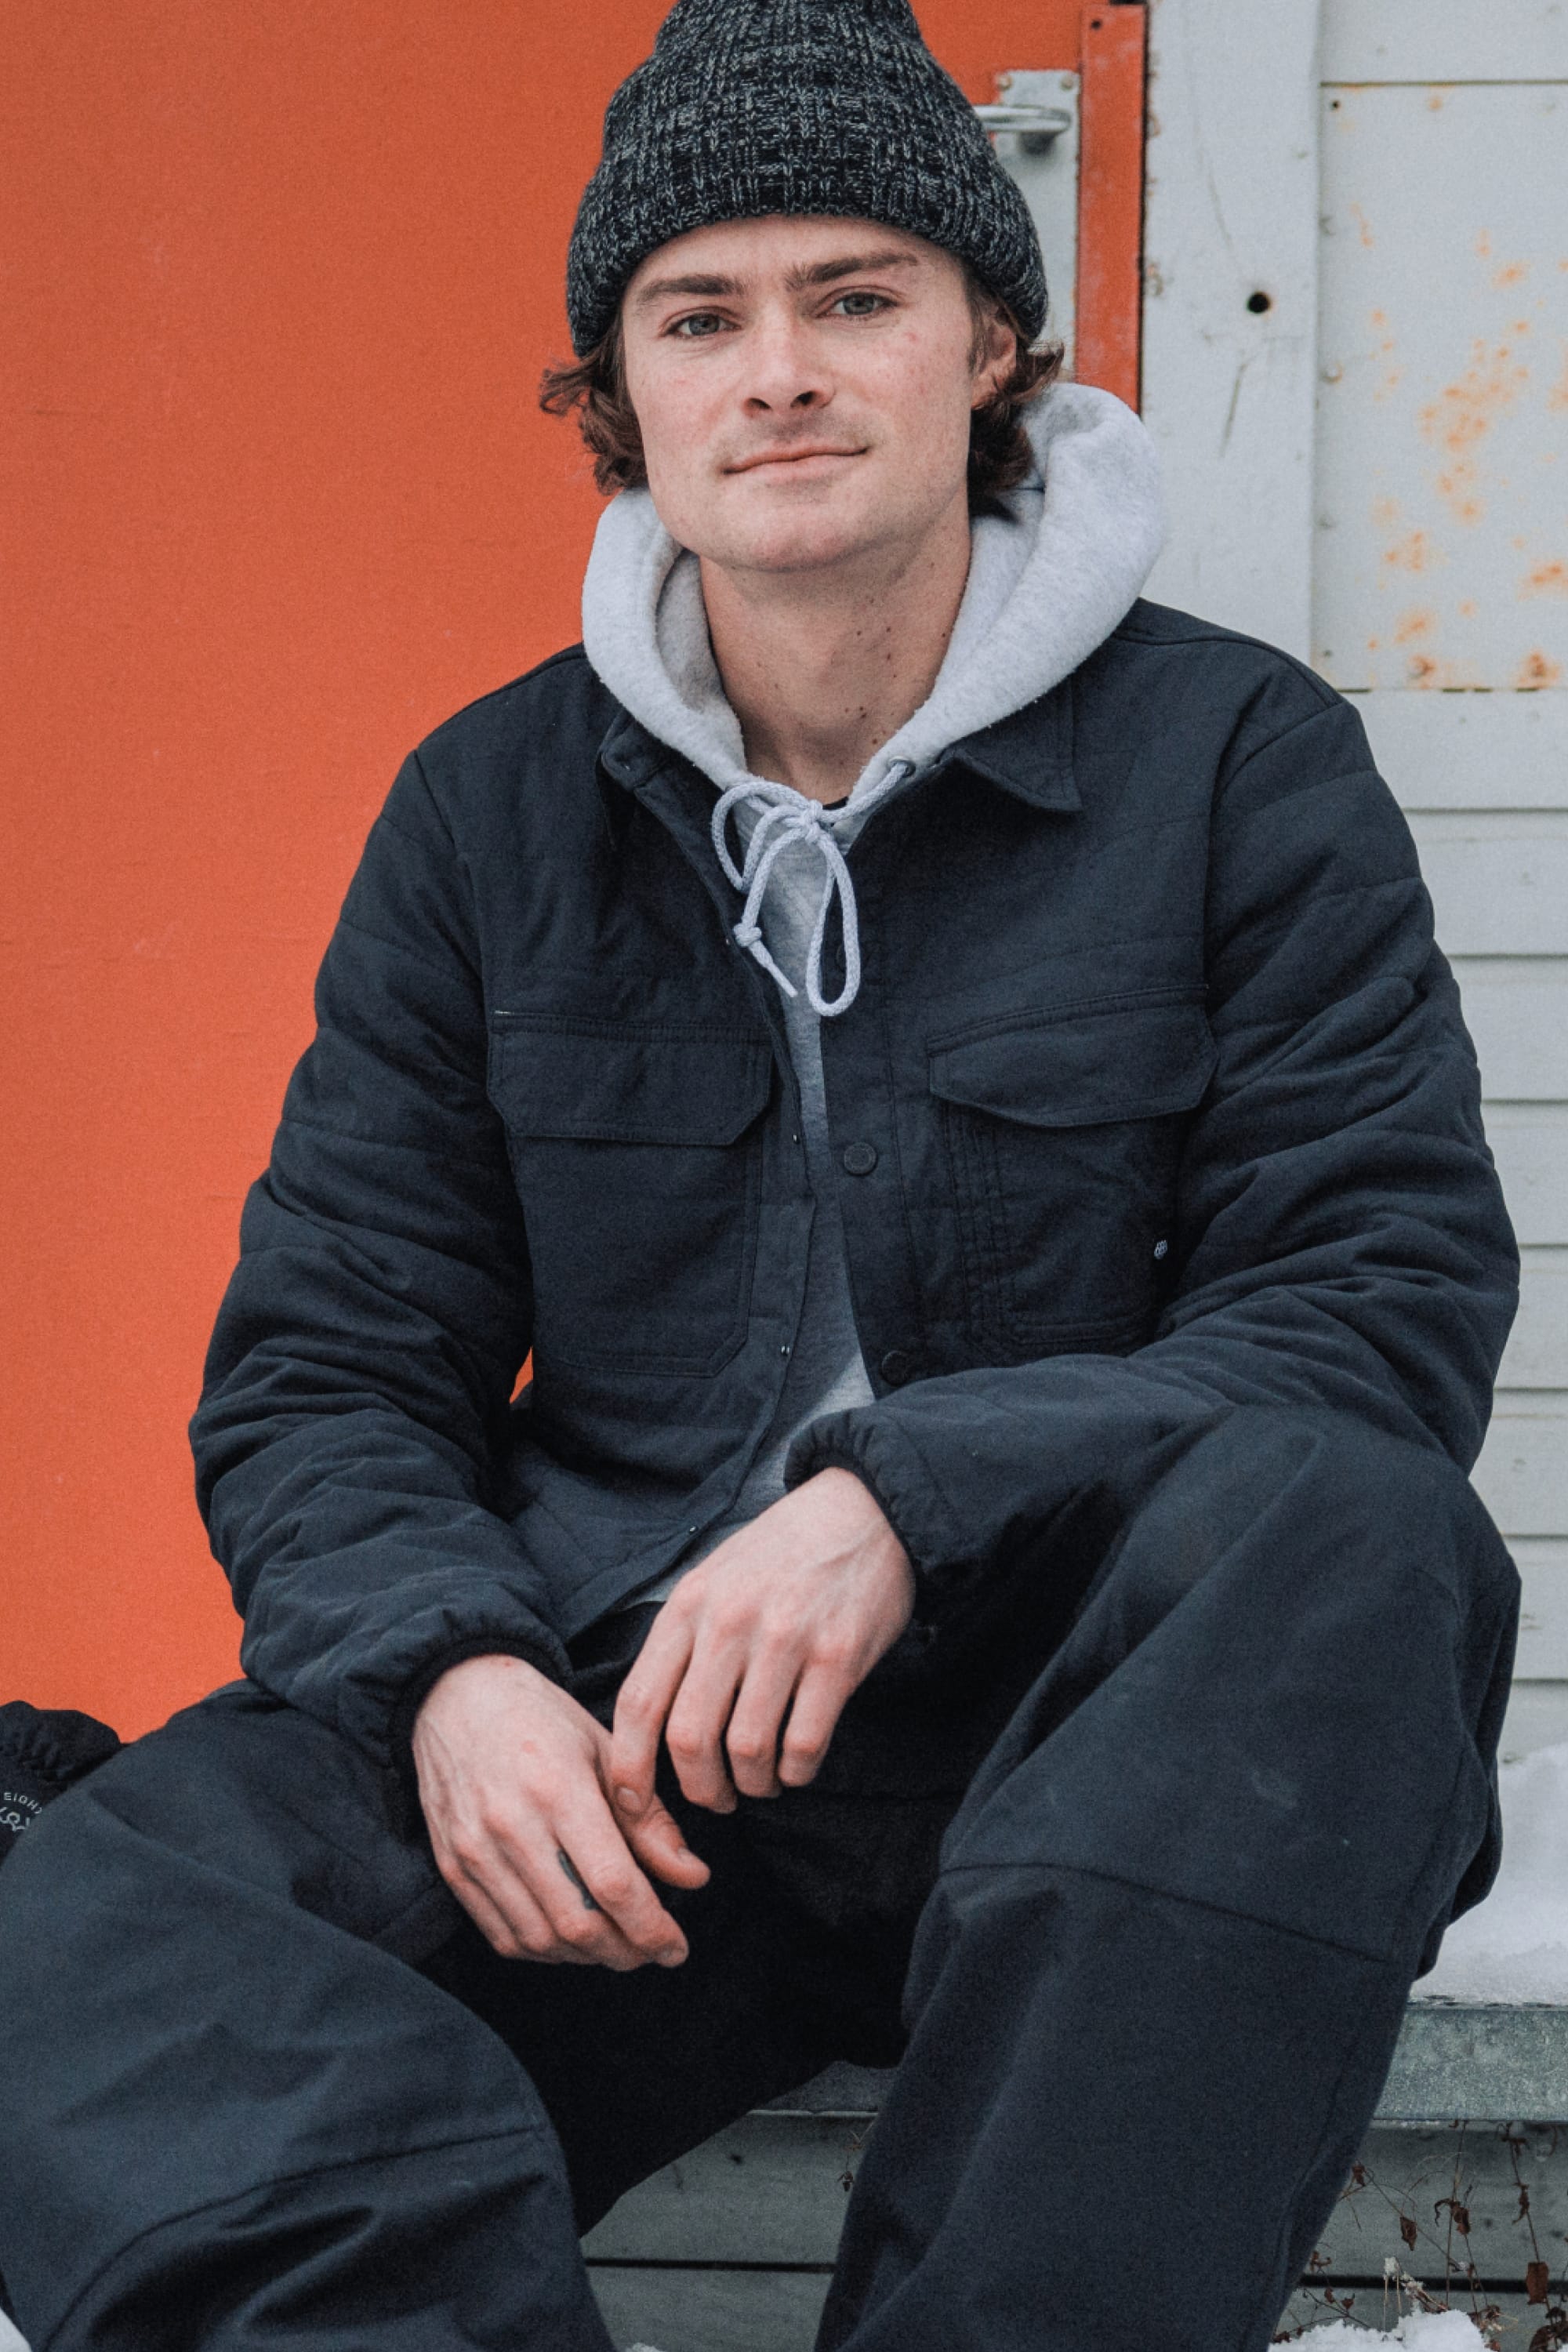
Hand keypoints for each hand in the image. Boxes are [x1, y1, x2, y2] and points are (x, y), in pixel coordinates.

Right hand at [412, 1653, 709, 1968]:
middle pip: (577, 1923)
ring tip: (617, 1945)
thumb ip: (649, 1821)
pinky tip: (570, 1939)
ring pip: (540, 1938)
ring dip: (587, 1958)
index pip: (613, 1884)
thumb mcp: (607, 1751)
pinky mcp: (452, 1866)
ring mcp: (475, 1851)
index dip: (652, 1928)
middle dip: (626, 1952)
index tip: (677, 1947)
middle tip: (653, 1950)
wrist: (456, 1698)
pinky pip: (502, 1935)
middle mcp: (512, 1825)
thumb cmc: (542, 1720)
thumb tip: (694, 1877)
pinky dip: (544, 1951)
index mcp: (559, 1788)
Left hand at [610, 1468, 914, 1817]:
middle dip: (699, 1789)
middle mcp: (729, 1621)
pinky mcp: (838, 1656)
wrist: (861, 1512)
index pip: (639, 1702)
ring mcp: (785, 1638)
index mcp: (688, 1605)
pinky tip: (798, 1767)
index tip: (634, 1803)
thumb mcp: (713, 1580)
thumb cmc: (779, 1556)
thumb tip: (652, 1729)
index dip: (630, 1766)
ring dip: (753, 1785)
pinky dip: (797, 1773)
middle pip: (689, 1739)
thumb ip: (683, 1642)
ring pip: (748, 1750)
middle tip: (717, 1798)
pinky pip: (804, 1743)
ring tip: (762, 1783)